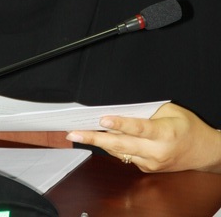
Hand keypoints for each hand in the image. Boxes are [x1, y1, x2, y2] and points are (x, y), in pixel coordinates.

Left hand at [66, 102, 220, 172]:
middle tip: (75, 133)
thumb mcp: (171, 110)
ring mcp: (151, 162)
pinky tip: (98, 139)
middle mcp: (156, 151)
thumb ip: (148, 111)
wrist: (203, 152)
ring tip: (79, 134)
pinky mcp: (147, 168)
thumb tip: (122, 110)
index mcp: (164, 133)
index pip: (138, 128)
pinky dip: (112, 147)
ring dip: (98, 143)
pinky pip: (126, 156)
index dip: (119, 124)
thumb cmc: (188, 127)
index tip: (102, 119)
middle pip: (121, 145)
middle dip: (95, 138)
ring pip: (120, 152)